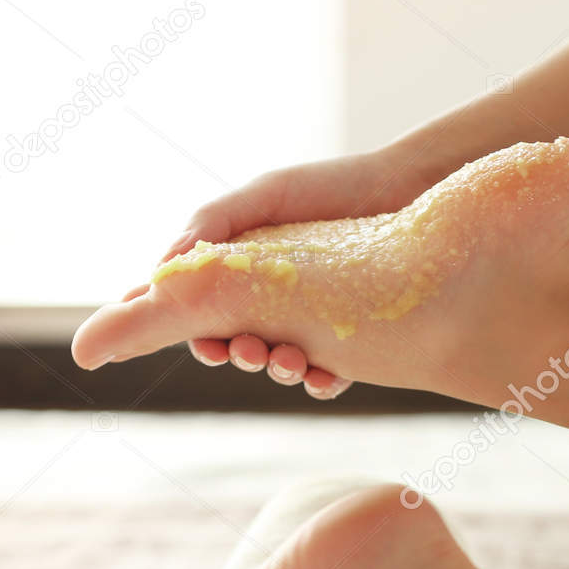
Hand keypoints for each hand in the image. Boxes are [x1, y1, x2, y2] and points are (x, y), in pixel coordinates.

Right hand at [135, 144, 453, 395]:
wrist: (406, 190)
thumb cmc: (332, 186)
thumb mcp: (266, 193)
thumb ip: (213, 223)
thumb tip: (162, 266)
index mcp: (241, 273)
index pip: (199, 313)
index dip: (189, 332)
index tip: (195, 339)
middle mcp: (271, 303)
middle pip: (237, 345)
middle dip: (236, 354)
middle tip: (246, 350)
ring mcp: (310, 325)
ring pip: (279, 365)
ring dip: (276, 370)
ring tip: (287, 361)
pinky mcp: (350, 341)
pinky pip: (329, 376)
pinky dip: (320, 383)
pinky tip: (322, 378)